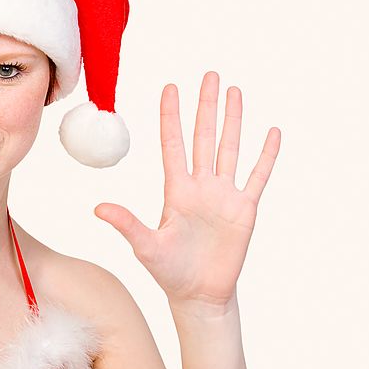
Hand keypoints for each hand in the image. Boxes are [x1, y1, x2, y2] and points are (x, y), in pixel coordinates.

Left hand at [94, 71, 280, 307]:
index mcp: (176, 190)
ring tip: (235, 91)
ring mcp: (224, 195)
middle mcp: (200, 186)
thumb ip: (126, 223)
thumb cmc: (170, 271)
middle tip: (209, 74)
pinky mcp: (244, 210)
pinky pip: (257, 176)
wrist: (199, 294)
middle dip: (206, 106)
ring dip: (233, 120)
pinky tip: (271, 132)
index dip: (171, 116)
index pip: (172, 144)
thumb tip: (97, 208)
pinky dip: (265, 155)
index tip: (170, 87)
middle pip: (203, 137)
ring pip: (230, 148)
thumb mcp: (146, 246)